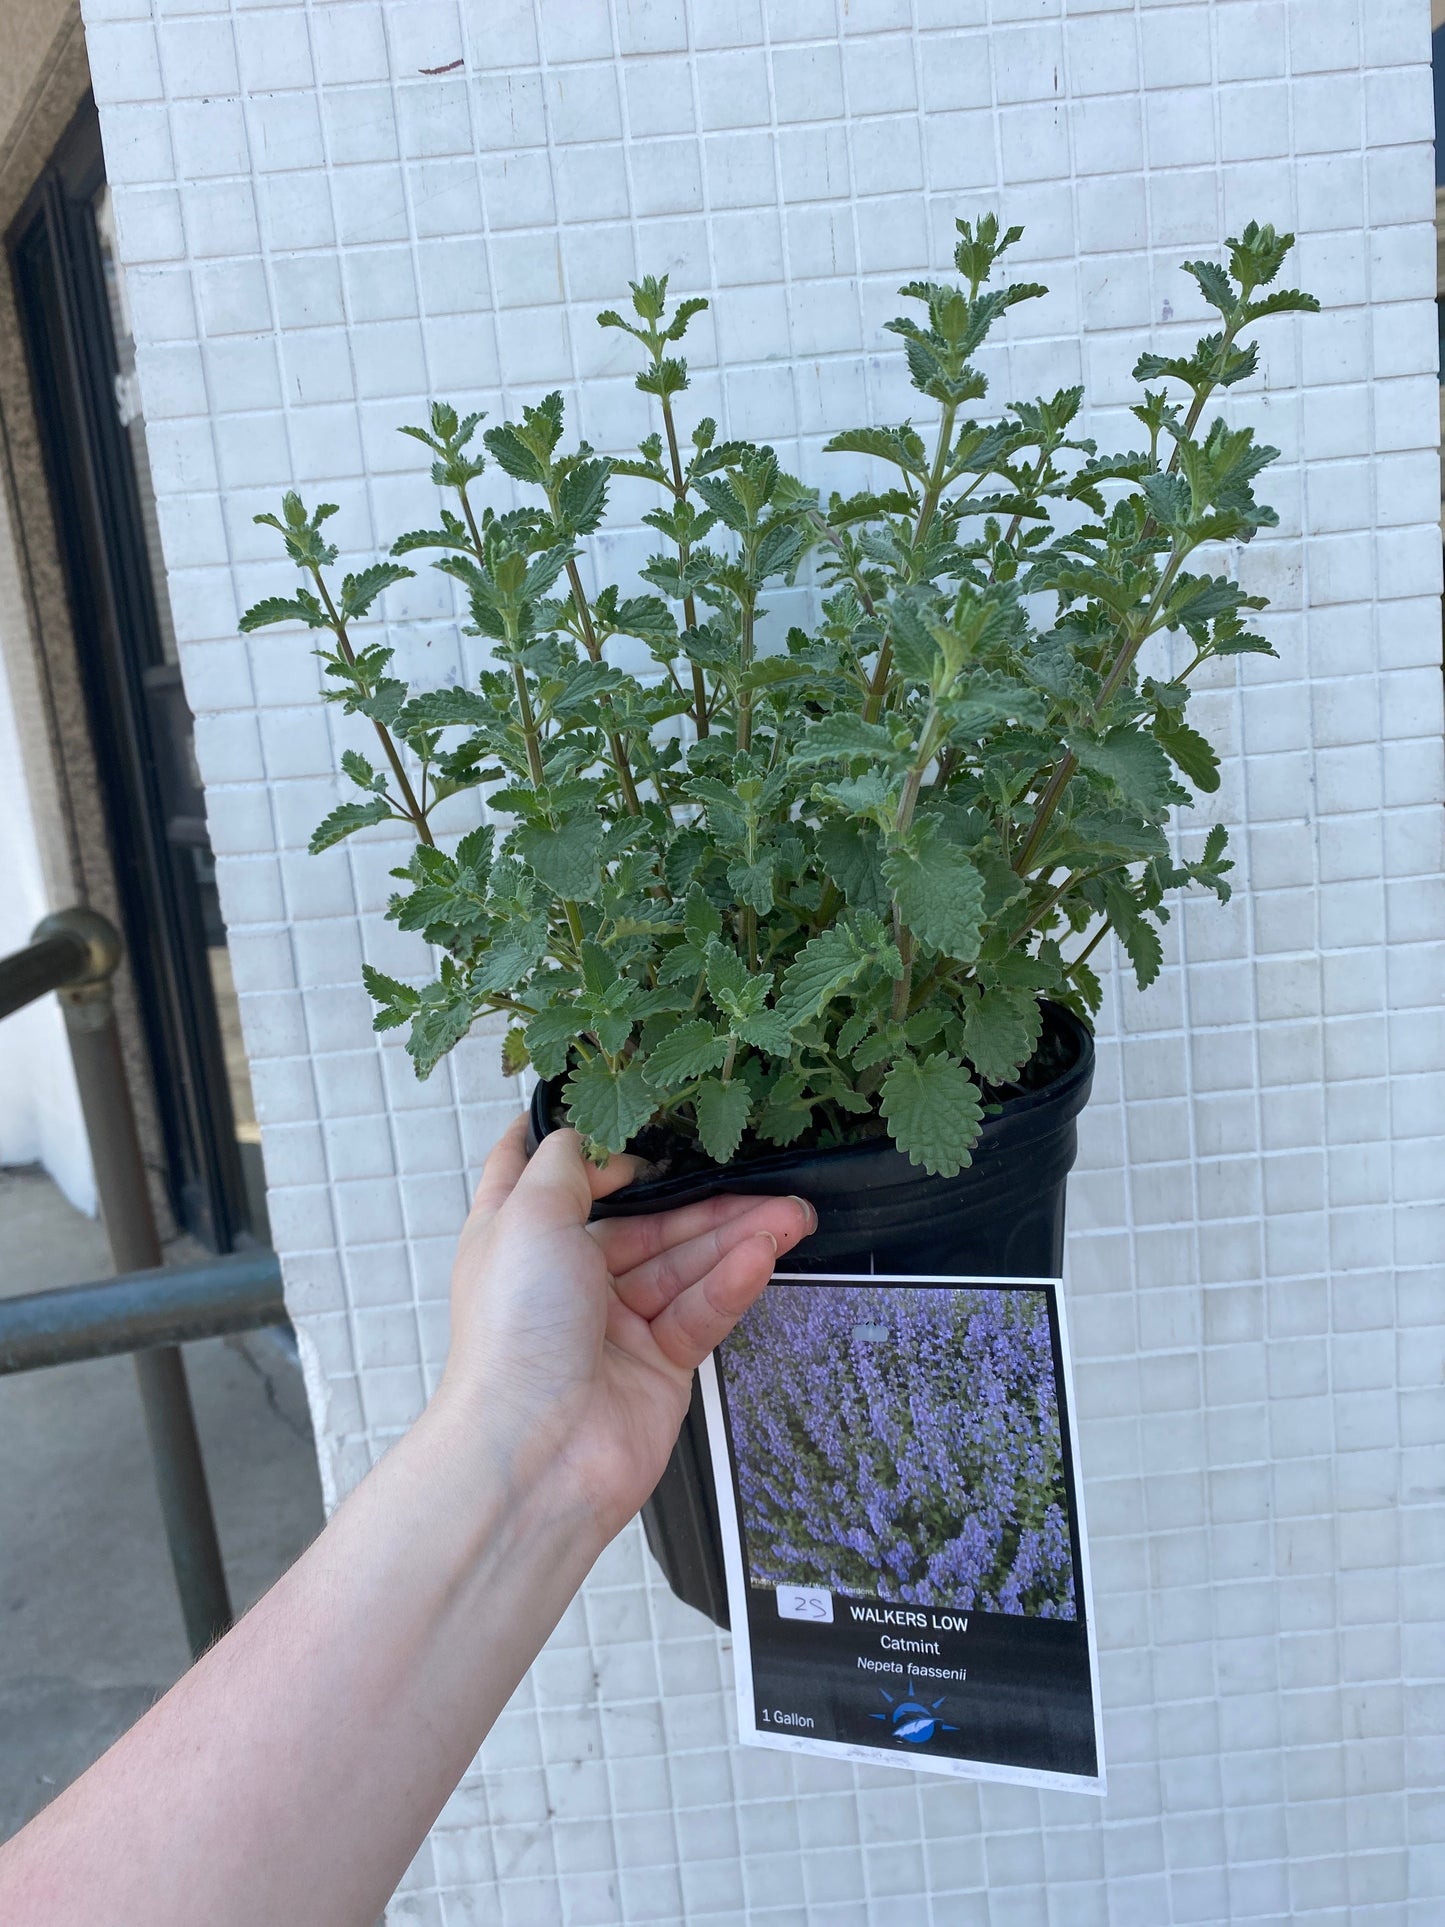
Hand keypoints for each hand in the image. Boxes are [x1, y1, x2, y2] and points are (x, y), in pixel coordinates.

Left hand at [435, 1117, 814, 1540]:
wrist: (537, 1452)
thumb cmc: (514, 1330)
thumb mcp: (526, 1215)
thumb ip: (565, 1165)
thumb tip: (592, 1141)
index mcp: (521, 1237)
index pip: (545, 1176)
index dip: (584, 1145)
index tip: (629, 1113)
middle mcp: (566, 1277)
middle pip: (643, 1221)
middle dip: (703, 1200)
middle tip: (765, 1178)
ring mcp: (614, 1323)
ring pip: (684, 1264)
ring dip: (737, 1237)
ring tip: (791, 1215)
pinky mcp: (658, 1364)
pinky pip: (701, 1311)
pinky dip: (732, 1283)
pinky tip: (763, 1256)